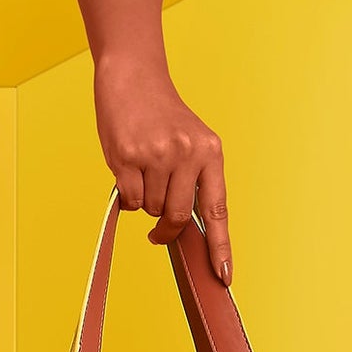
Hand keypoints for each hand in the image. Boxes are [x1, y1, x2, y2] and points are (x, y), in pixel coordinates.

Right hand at [93, 55, 232, 284]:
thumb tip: (182, 229)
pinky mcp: (128, 156)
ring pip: (151, 209)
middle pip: (177, 216)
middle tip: (157, 231)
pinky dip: (127, 196)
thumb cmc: (161, 116)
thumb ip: (193, 180)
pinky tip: (128, 170)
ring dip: (145, 202)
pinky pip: (130, 200)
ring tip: (143, 171)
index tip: (223, 275)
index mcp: (210, 152)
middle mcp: (187, 153)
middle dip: (166, 228)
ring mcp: (157, 154)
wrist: (133, 75)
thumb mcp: (190, 143)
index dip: (220, 247)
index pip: (217, 209)